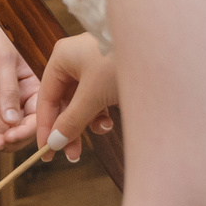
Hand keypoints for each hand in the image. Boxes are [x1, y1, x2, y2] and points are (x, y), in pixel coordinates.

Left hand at [0, 9, 38, 148]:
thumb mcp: (2, 59)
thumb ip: (7, 91)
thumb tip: (12, 122)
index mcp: (35, 84)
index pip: (38, 115)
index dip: (28, 130)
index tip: (13, 137)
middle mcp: (22, 97)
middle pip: (21, 129)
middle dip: (9, 139)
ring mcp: (2, 101)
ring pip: (2, 130)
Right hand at [32, 33, 116, 159]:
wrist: (160, 49)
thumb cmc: (119, 63)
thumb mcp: (92, 95)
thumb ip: (72, 120)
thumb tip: (54, 143)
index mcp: (61, 58)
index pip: (46, 98)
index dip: (46, 127)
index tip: (47, 153)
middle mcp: (74, 60)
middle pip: (64, 102)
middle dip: (69, 129)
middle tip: (72, 156)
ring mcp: (94, 67)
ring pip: (82, 102)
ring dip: (88, 122)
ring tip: (101, 131)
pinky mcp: (110, 75)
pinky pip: (98, 99)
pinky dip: (101, 113)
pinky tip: (109, 122)